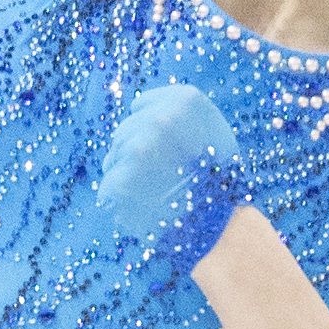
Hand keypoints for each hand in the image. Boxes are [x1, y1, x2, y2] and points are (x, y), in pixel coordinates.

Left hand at [99, 80, 249, 271]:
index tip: (166, 151)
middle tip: (162, 176)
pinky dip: (120, 199)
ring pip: (113, 159)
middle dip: (136, 153)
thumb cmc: (216, 180)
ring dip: (126, 175)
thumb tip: (141, 112)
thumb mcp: (212, 130)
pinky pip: (108, 187)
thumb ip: (177, 114)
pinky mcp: (119, 182)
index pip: (140, 107)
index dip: (150, 131)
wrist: (220, 227)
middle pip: (124, 132)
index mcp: (184, 101)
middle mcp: (159, 119)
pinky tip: (144, 207)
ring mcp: (136, 150)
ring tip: (154, 193)